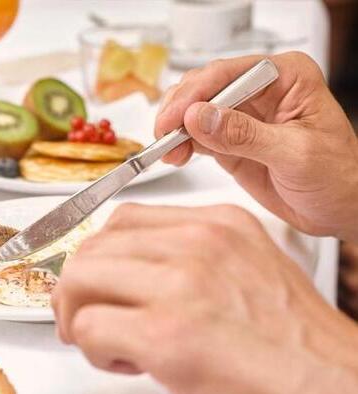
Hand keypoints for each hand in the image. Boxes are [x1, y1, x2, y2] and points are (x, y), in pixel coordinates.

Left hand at [52, 203, 357, 393]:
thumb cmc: (300, 354)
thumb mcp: (251, 274)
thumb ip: (191, 265)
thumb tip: (130, 279)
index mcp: (218, 225)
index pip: (123, 222)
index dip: (99, 261)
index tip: (100, 289)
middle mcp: (197, 244)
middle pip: (92, 248)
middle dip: (78, 292)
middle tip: (91, 325)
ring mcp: (181, 286)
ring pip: (78, 279)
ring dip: (81, 319)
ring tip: (114, 348)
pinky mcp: (166, 336)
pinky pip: (88, 328)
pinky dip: (93, 352)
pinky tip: (130, 367)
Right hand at [156, 52, 357, 241]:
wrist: (340, 208)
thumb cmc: (338, 176)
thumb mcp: (294, 154)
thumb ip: (244, 135)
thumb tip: (201, 117)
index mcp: (286, 78)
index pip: (229, 73)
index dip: (196, 93)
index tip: (176, 118)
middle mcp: (260, 91)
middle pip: (204, 87)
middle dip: (179, 110)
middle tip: (164, 135)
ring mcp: (242, 117)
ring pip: (193, 110)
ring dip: (174, 129)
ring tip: (167, 151)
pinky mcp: (229, 142)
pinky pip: (195, 136)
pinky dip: (178, 145)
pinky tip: (172, 155)